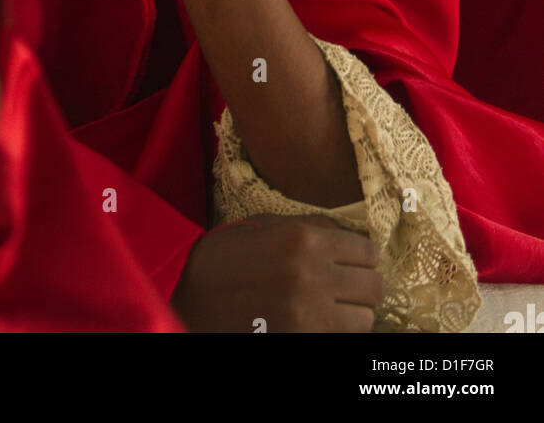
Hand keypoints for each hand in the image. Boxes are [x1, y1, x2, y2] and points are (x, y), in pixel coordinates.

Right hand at [171, 216, 383, 333]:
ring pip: (365, 320)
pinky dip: (337, 332)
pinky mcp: (303, 340)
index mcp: (304, 239)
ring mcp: (309, 314)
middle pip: (374, 287)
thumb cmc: (225, 259)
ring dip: (354, 314)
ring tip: (336, 308)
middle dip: (365, 287)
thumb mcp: (264, 226)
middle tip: (352, 288)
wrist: (192, 304)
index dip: (364, 257)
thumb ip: (308, 226)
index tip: (358, 262)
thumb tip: (347, 234)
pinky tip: (320, 323)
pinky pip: (342, 339)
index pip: (368, 251)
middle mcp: (313, 276)